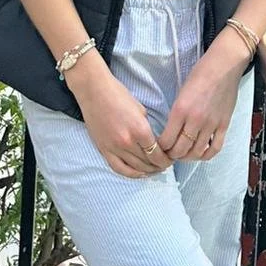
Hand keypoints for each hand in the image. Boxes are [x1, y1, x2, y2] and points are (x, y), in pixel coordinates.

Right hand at [66, 54, 171, 177]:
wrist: (94, 91)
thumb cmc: (118, 95)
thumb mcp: (141, 110)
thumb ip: (148, 129)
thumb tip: (154, 143)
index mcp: (140, 130)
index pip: (157, 153)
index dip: (166, 159)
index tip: (171, 158)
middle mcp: (127, 142)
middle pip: (148, 163)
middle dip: (159, 165)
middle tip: (166, 164)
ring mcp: (114, 148)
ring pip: (135, 168)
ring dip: (147, 171)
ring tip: (154, 169)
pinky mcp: (103, 150)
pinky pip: (118, 168)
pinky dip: (130, 174)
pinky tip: (139, 173)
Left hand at [158, 33, 246, 161]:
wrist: (223, 66)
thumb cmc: (199, 74)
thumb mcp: (181, 92)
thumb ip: (177, 114)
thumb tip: (171, 132)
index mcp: (180, 110)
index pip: (166, 140)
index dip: (161, 148)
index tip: (159, 148)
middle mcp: (195, 120)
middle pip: (180, 150)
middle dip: (172, 155)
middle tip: (169, 154)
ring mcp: (211, 124)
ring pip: (196, 152)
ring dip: (187, 157)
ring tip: (183, 154)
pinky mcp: (224, 125)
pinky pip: (215, 148)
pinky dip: (206, 155)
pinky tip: (201, 153)